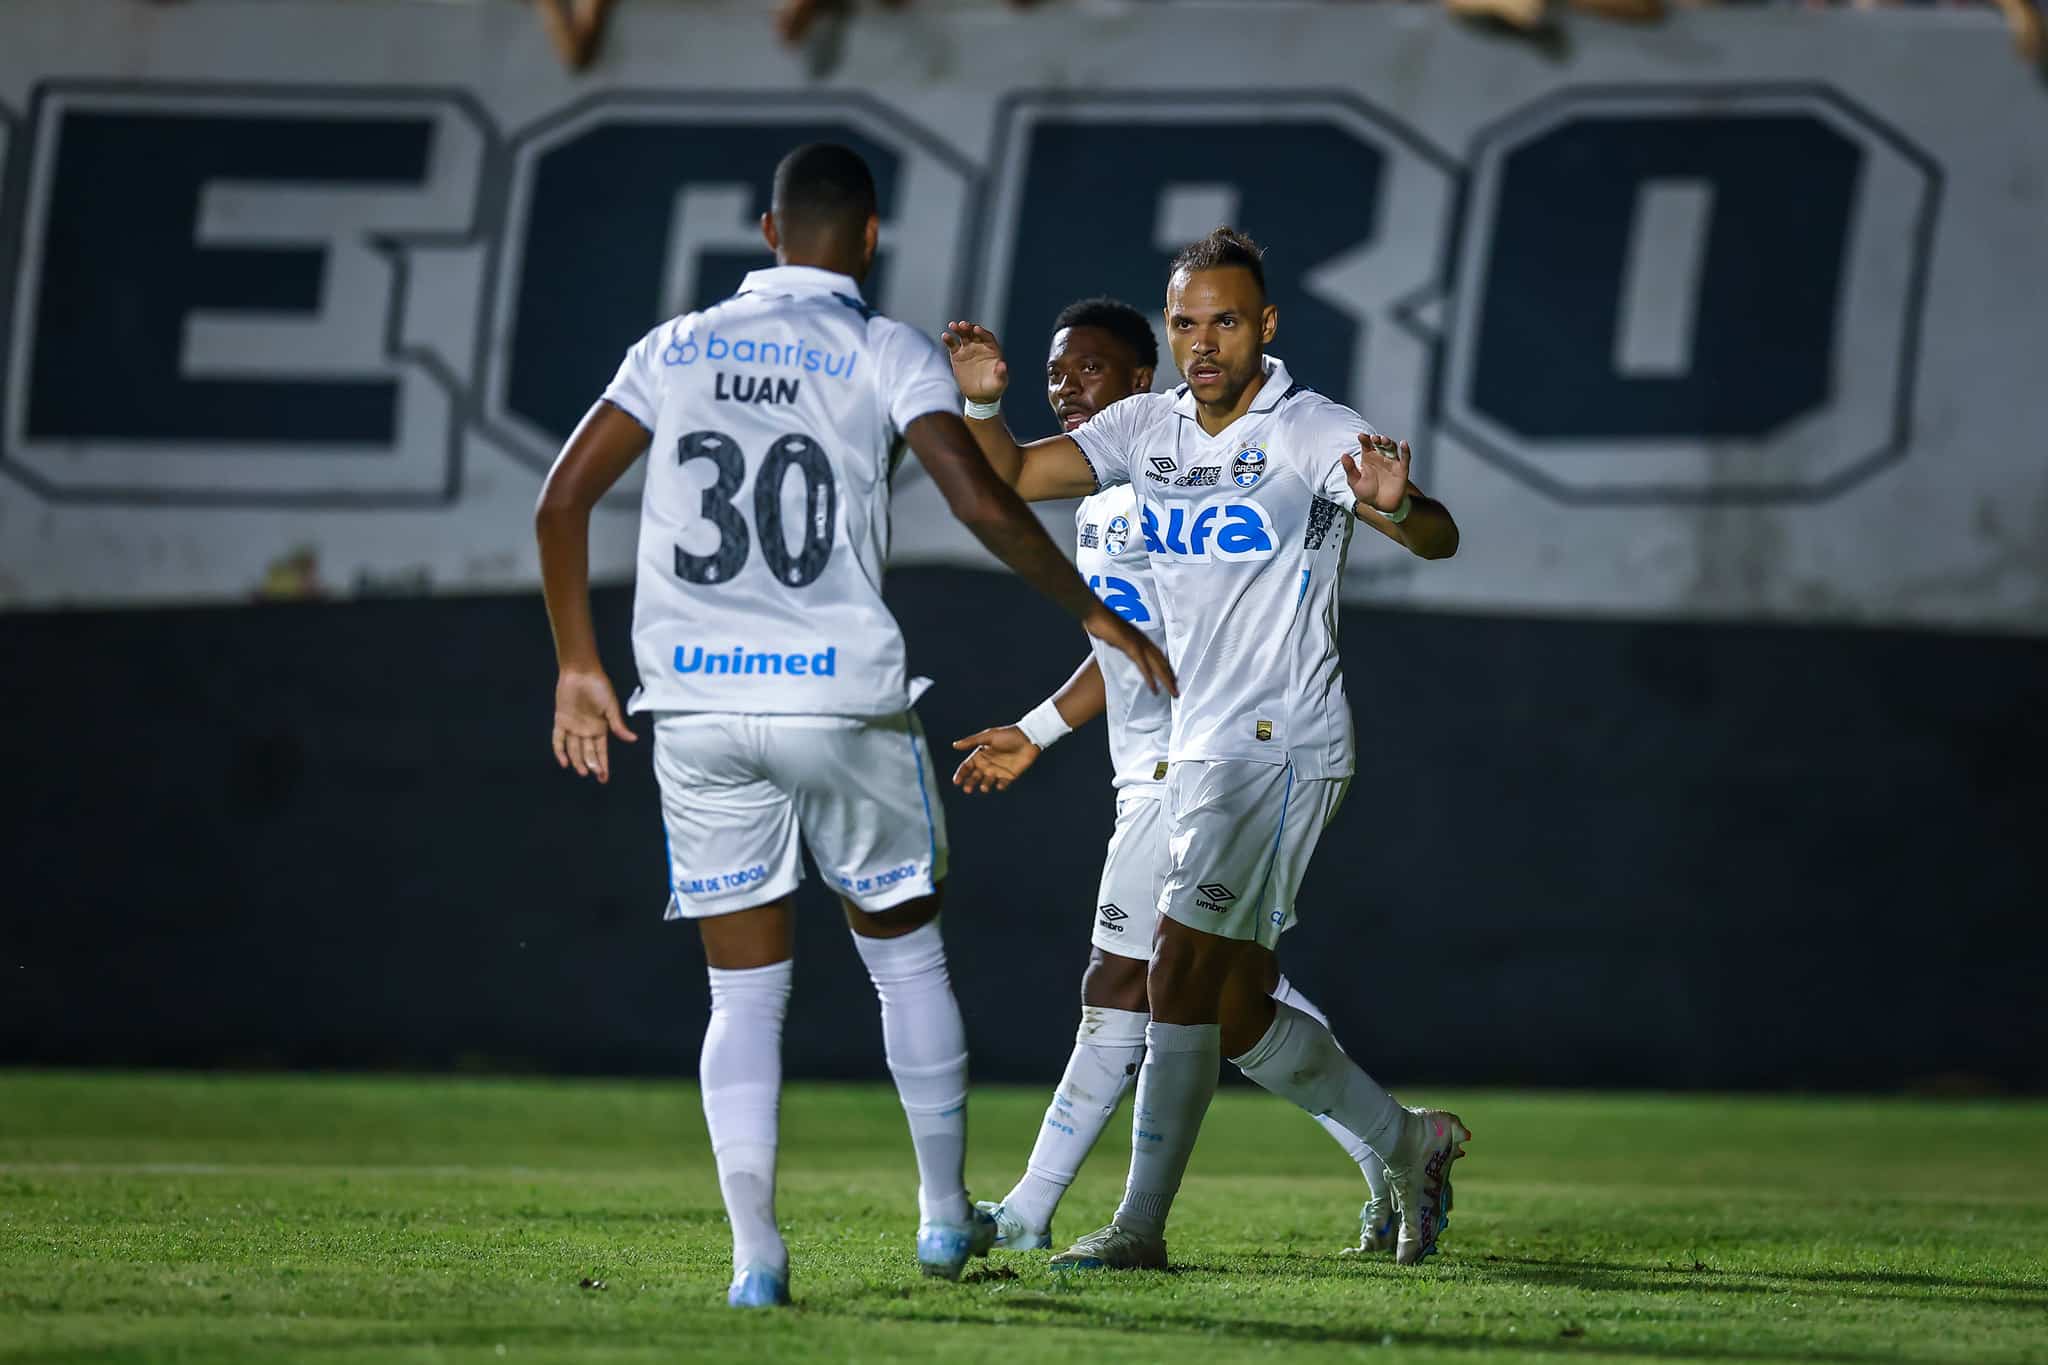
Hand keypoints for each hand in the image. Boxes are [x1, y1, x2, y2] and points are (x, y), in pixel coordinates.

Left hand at [552, 666, 636, 782]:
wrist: (581, 672)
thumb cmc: (599, 686)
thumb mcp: (611, 706)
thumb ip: (618, 725)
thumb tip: (633, 739)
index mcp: (600, 728)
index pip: (601, 751)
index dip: (603, 765)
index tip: (604, 778)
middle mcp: (586, 730)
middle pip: (588, 752)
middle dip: (592, 765)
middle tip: (594, 775)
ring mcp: (573, 727)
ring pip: (574, 749)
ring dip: (578, 761)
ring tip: (582, 771)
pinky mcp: (561, 720)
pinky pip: (558, 739)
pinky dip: (560, 751)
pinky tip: (564, 762)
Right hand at [941, 321, 1008, 404]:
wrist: (980, 396)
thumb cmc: (993, 388)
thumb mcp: (1000, 382)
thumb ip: (1001, 373)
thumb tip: (1002, 365)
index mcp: (992, 349)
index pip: (987, 337)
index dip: (982, 332)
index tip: (976, 329)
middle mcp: (980, 346)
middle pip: (974, 333)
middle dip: (968, 327)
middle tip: (962, 324)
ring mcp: (968, 350)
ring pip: (963, 336)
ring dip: (958, 329)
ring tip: (952, 325)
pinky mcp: (957, 356)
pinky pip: (952, 345)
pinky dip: (948, 340)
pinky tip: (945, 336)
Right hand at [949, 724, 1040, 792]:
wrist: (1028, 737)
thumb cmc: (1008, 735)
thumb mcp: (988, 736)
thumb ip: (972, 741)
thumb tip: (954, 745)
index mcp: (980, 755)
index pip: (967, 767)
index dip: (961, 774)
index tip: (957, 781)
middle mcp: (987, 764)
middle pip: (974, 777)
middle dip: (970, 783)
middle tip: (967, 789)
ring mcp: (998, 771)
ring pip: (987, 782)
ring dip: (984, 785)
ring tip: (984, 787)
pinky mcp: (1010, 776)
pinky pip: (1003, 784)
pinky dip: (1001, 786)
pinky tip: (999, 785)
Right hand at [1084, 607, 1176, 696]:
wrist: (1095, 613)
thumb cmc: (1101, 621)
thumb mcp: (1114, 635)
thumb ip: (1121, 641)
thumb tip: (1120, 644)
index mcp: (1140, 637)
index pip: (1158, 655)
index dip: (1165, 667)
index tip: (1171, 678)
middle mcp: (1143, 639)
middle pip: (1161, 661)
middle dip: (1170, 677)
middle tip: (1176, 691)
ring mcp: (1138, 642)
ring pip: (1157, 665)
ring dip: (1166, 680)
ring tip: (1172, 692)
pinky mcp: (1131, 646)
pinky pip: (1143, 665)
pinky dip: (1150, 678)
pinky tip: (1154, 688)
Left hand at [1341, 433, 1411, 514]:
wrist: (1382, 506)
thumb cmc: (1368, 494)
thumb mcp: (1355, 483)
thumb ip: (1350, 469)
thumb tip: (1344, 455)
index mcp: (1368, 459)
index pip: (1366, 445)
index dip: (1364, 439)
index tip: (1361, 436)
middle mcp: (1380, 458)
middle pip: (1380, 443)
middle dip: (1377, 439)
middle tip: (1373, 438)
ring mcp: (1392, 462)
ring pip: (1391, 448)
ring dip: (1388, 442)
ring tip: (1384, 440)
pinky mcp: (1402, 469)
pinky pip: (1405, 458)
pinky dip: (1405, 450)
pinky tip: (1403, 444)